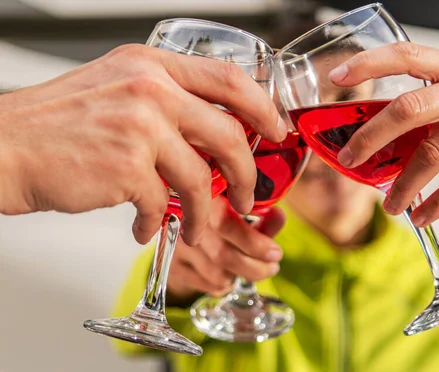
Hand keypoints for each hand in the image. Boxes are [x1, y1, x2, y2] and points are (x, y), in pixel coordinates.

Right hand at [0, 44, 287, 245]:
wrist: (3, 145)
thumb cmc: (57, 123)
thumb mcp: (117, 88)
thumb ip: (166, 102)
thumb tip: (212, 134)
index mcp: (152, 66)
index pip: (229, 79)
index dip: (262, 107)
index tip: (275, 130)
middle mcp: (150, 90)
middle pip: (229, 134)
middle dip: (247, 172)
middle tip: (249, 192)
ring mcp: (140, 127)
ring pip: (201, 179)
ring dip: (205, 212)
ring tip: (197, 226)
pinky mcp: (126, 167)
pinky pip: (162, 204)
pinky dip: (156, 223)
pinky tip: (143, 227)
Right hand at [167, 197, 285, 303]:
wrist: (181, 222)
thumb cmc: (219, 214)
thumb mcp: (241, 209)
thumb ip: (261, 215)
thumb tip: (279, 217)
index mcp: (201, 198)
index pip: (226, 223)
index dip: (254, 243)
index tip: (275, 253)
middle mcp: (182, 221)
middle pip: (221, 254)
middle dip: (254, 266)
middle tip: (272, 267)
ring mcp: (174, 246)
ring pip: (215, 273)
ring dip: (241, 275)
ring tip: (255, 269)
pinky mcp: (172, 266)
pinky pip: (206, 284)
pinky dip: (225, 283)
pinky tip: (232, 274)